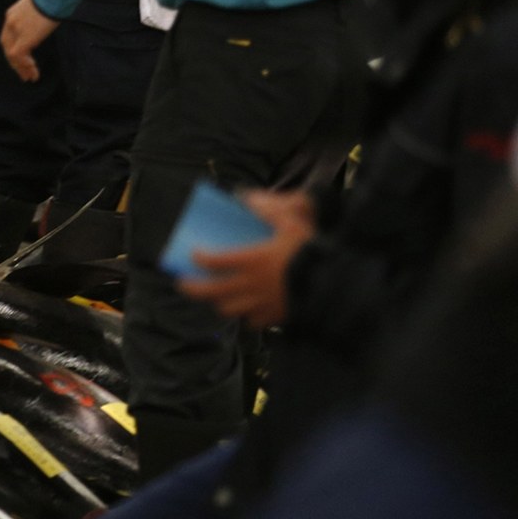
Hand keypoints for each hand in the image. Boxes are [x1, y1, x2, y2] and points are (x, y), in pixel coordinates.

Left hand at [0, 0, 58, 81]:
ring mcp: (16, 30)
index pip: (8, 36)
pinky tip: (32, 71)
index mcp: (12, 14)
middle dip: (14, 61)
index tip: (21, 58)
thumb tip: (42, 22)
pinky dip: (25, 65)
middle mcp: (10, 22)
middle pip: (7, 46)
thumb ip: (35, 16)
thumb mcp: (39, 7)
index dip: (13, 49)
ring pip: (11, 54)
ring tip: (29, 77)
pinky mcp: (24, 38)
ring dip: (21, 67)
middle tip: (23, 73)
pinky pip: (19, 56)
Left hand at [181, 190, 317, 327]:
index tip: (193, 254)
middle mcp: (250, 285)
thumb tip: (248, 198)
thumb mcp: (292, 224)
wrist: (335, 284)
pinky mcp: (274, 317)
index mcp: (251, 261)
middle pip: (211, 291)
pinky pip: (252, 321)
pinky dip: (246, 316)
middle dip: (193, 288)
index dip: (199, 258)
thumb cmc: (311, 251)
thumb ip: (269, 211)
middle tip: (182, 283)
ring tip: (214, 297)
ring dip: (218, 303)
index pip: (213, 261)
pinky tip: (246, 310)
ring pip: (229, 309)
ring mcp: (261, 304)